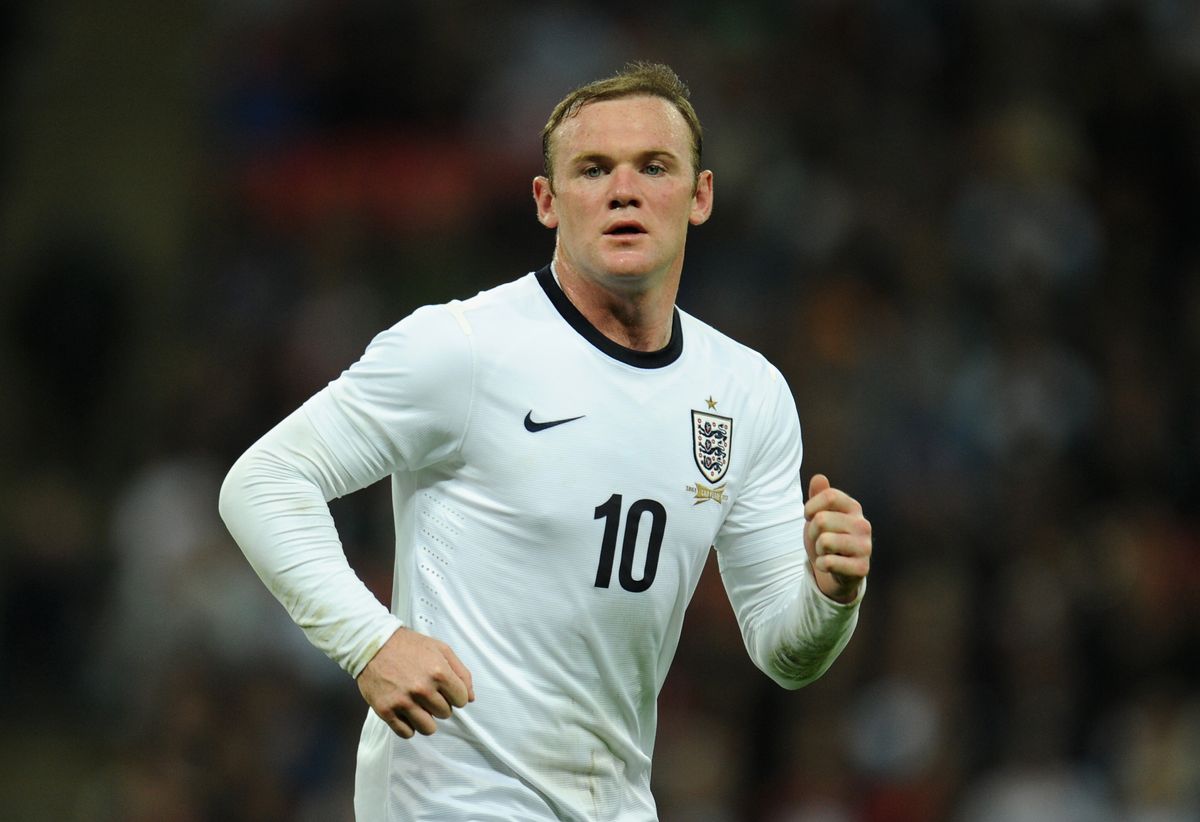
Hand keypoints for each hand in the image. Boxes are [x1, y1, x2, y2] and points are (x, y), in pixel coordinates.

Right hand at [356, 627, 474, 738]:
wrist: (373, 644)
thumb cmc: (409, 646)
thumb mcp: (441, 649)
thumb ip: (461, 673)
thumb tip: (471, 698)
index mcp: (439, 672)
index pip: (462, 700)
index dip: (455, 695)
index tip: (445, 689)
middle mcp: (422, 688)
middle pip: (445, 713)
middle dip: (440, 704)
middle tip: (428, 692)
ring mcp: (403, 701)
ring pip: (428, 728)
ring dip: (426, 719)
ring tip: (418, 705)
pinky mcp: (386, 711)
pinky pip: (406, 733)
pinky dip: (408, 726)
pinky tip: (406, 712)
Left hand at [803, 473, 871, 602]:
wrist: (837, 570)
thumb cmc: (828, 536)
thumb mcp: (820, 514)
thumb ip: (819, 495)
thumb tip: (819, 478)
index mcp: (854, 507)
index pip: (829, 496)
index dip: (810, 507)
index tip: (809, 517)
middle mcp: (863, 525)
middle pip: (821, 520)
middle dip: (812, 532)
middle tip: (820, 539)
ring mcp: (865, 547)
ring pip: (824, 541)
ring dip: (818, 550)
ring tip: (827, 551)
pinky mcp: (862, 568)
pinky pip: (828, 562)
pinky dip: (822, 565)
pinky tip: (830, 565)